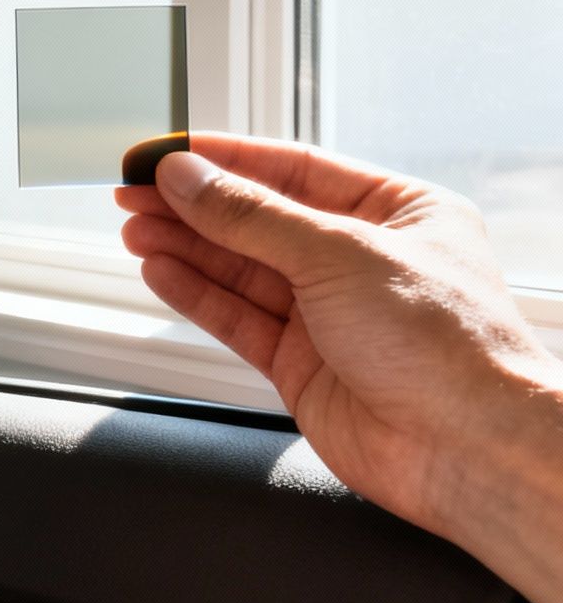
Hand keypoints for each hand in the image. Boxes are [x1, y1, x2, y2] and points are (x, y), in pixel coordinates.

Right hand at [118, 135, 562, 602]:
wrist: (468, 449)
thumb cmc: (446, 345)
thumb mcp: (338, 253)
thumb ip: (249, 216)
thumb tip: (187, 177)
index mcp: (398, 212)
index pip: (294, 168)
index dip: (224, 158)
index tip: (166, 153)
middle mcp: (363, 260)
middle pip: (258, 219)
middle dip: (194, 204)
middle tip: (134, 190)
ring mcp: (331, 314)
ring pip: (241, 269)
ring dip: (186, 246)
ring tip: (133, 227)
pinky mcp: (303, 364)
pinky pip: (238, 318)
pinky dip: (196, 294)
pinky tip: (160, 269)